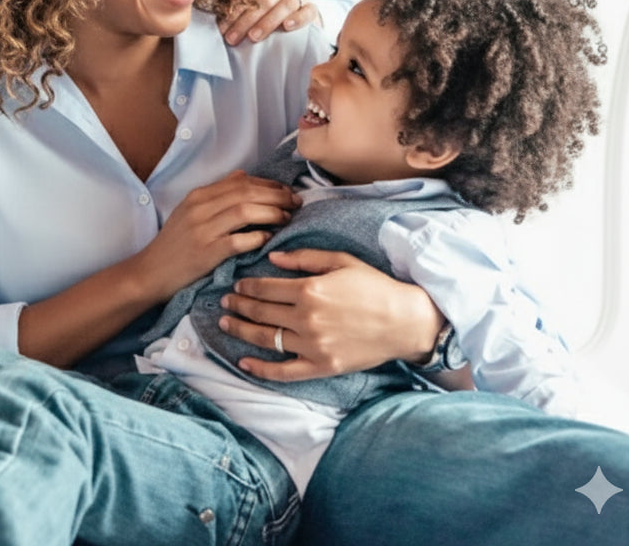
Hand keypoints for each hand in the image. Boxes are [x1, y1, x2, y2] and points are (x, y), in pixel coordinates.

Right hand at [132, 172, 300, 303]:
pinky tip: (268, 238)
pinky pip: (238, 240)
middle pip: (246, 193)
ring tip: (287, 218)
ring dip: (272, 213)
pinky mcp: (206, 253)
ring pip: (245, 211)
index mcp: (198, 195)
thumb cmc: (175, 243)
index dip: (269, 185)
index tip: (286, 192)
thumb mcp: (190, 210)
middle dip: (276, 196)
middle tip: (295, 204)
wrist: (151, 271)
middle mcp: (200, 208)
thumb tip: (243, 176)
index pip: (241, 182)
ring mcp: (203, 230)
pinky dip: (257, 237)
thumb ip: (216, 193)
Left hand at [217, 248, 442, 380]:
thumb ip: (304, 258)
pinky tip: (244, 362)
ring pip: (264, 338)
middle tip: (224, 300)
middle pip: (260, 311)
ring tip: (225, 323)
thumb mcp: (340, 261)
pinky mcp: (321, 367)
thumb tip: (273, 257)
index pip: (264, 287)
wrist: (404, 321)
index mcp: (309, 290)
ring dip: (240, 330)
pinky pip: (283, 371)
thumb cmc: (374, 286)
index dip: (246, 285)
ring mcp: (312, 345)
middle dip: (238, 304)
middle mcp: (306, 318)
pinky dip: (261, 369)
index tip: (236, 283)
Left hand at [219, 0, 318, 45]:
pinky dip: (297, 19)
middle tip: (232, 37)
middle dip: (245, 20)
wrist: (295, 18)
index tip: (223, 27)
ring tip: (253, 37)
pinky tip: (287, 26)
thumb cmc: (268, 8)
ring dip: (267, 22)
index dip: (235, 9)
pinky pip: (307, 12)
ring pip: (284, 5)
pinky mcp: (312, 9)